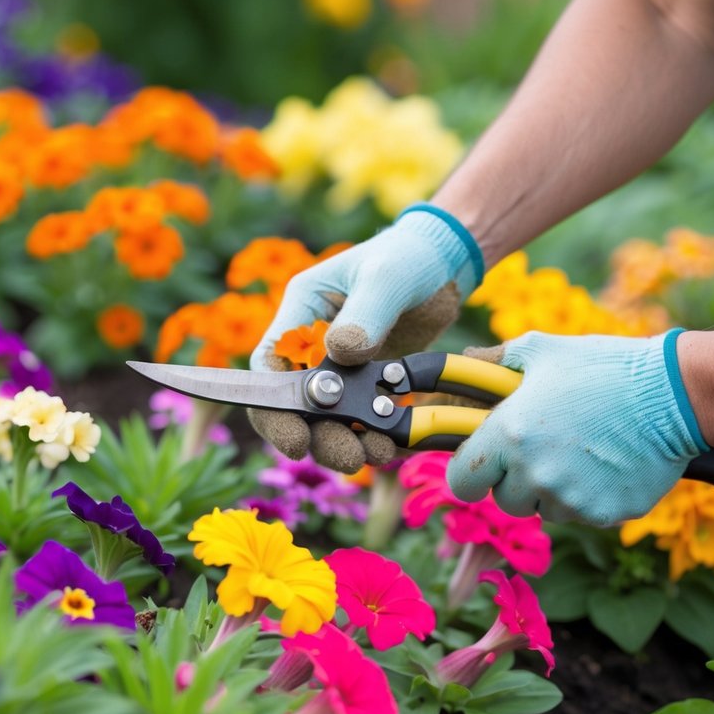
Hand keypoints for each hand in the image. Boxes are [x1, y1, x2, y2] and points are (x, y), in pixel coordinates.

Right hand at [249, 204, 483, 472]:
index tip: (295, 437)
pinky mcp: (367, 384)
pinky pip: (360, 419)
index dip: (273, 407)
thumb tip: (340, 354)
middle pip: (294, 404)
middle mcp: (312, 345)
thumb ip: (365, 315)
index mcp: (302, 311)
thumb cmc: (409, 257)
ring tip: (375, 453)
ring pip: (327, 419)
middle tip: (346, 456)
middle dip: (315, 435)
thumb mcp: (387, 278)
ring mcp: (341, 369)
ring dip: (345, 441)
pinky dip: (371, 436)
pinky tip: (389, 445)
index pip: (270, 366)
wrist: (443, 264)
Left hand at [447, 330, 709, 525]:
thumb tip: (466, 364)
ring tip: (579, 452)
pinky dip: (588, 496)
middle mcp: (535, 473)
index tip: (480, 466)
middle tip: (540, 451)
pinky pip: (581, 514)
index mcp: (509, 435)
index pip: (461, 480)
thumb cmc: (604, 367)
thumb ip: (495, 363)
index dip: (469, 472)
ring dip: (552, 489)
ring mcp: (571, 498)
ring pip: (543, 509)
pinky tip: (606, 463)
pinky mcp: (604, 514)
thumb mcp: (542, 351)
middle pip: (504, 500)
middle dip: (514, 480)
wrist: (676, 393)